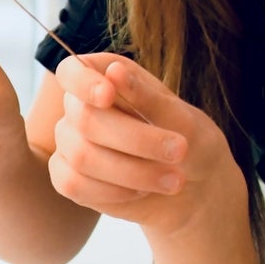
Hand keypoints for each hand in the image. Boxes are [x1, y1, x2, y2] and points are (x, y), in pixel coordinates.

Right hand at [47, 55, 244, 237]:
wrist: (196, 189)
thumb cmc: (191, 144)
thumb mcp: (183, 120)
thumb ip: (147, 97)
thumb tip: (114, 71)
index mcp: (105, 77)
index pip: (72, 71)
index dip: (83, 82)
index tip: (108, 95)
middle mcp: (80, 107)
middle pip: (85, 118)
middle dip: (135, 139)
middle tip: (179, 151)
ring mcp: (70, 142)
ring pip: (82, 156)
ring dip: (133, 172)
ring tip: (174, 180)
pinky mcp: (68, 177)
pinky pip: (73, 185)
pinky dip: (114, 192)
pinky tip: (142, 192)